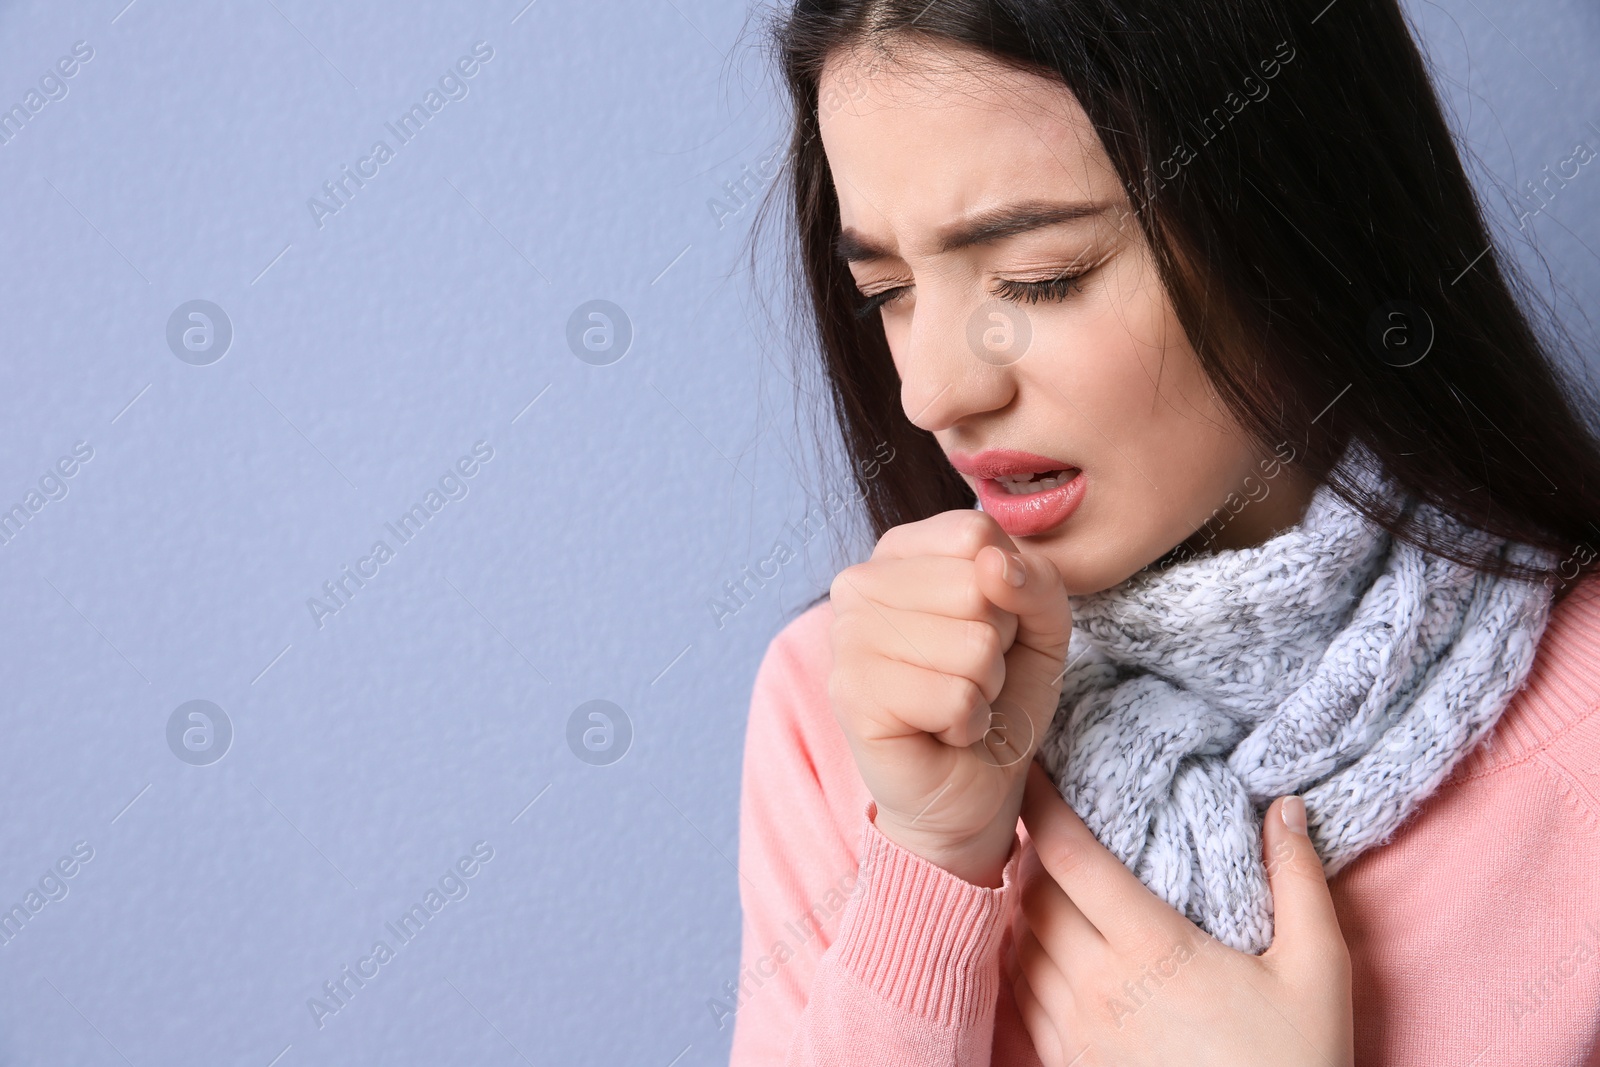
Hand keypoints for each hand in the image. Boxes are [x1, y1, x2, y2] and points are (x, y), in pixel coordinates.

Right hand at [828, 510, 1072, 886]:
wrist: (973, 785)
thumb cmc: (1000, 697)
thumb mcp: (1041, 626)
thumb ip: (1037, 580)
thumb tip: (995, 566)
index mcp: (899, 551)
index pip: (976, 535)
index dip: (1008, 591)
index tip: (987, 629)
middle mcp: (858, 583)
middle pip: (976, 585)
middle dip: (998, 644)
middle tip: (970, 675)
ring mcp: (846, 638)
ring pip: (972, 645)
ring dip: (985, 688)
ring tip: (957, 703)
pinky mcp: (851, 696)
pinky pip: (955, 697)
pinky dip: (968, 723)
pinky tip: (943, 731)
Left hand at [1008, 761, 1352, 1065]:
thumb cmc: (1294, 1064)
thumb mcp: (1317, 972)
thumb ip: (1299, 883)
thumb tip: (1285, 808)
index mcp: (1150, 948)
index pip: (1070, 857)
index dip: (1042, 807)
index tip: (1032, 772)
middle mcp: (1097, 986)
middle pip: (1033, 896)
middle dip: (1032, 854)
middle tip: (1045, 825)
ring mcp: (1076, 1031)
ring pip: (1020, 946)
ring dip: (1023, 907)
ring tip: (1042, 881)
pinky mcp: (1068, 1066)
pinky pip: (1022, 998)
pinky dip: (1023, 960)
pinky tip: (1045, 949)